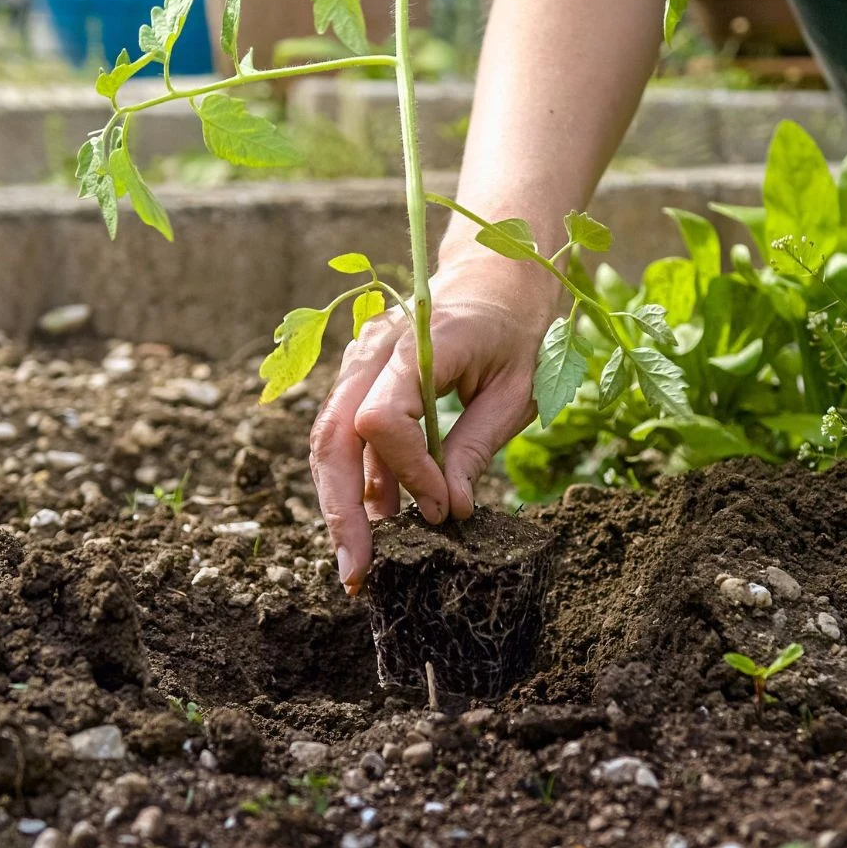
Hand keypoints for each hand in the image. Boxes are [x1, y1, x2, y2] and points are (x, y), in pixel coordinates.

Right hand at [309, 254, 559, 594]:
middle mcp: (374, 348)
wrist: (498, 274)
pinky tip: (375, 525)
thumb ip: (477, 447)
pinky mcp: (359, 378)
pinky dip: (354, 482)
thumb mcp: (517, 391)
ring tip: (361, 563)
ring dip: (340, 503)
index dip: (408, 473)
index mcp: (420, 343)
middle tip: (358, 573)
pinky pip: (344, 434)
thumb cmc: (518, 328)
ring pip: (328, 439)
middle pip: (333, 435)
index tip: (445, 510)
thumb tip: (451, 513)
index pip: (380, 419)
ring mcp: (359, 361)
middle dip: (341, 509)